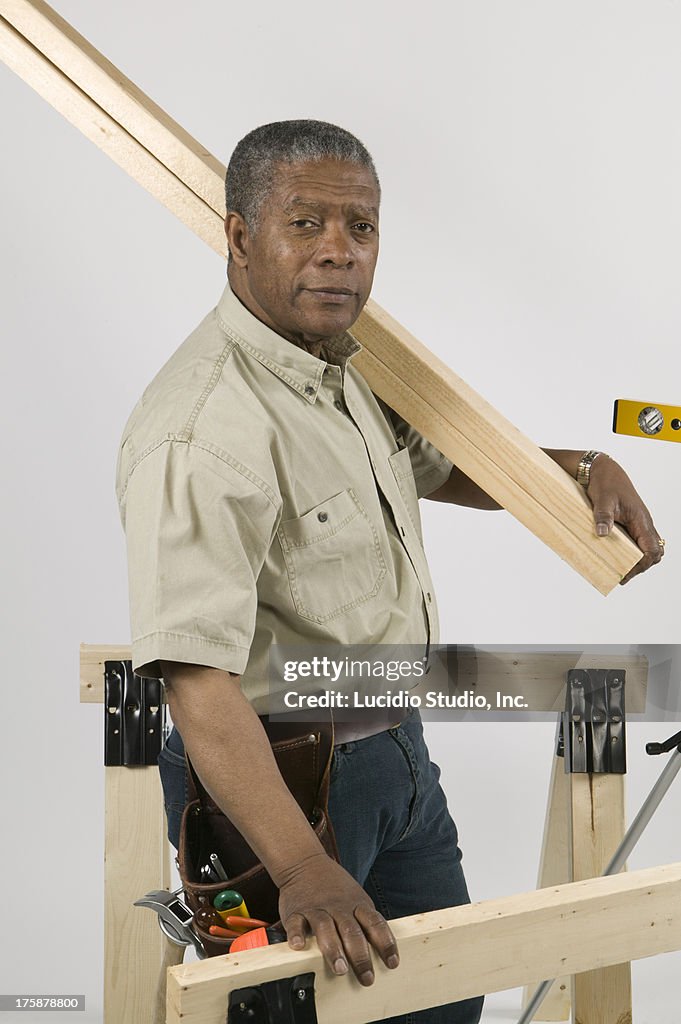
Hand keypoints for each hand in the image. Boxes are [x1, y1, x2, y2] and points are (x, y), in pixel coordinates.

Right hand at [278, 852, 398, 984]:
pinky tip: (299, 946)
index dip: (385, 943)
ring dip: (334, 949)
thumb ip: (364, 922)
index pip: (375, 923)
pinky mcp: (296, 911)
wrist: (305, 862)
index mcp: (357, 904)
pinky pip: (295, 923)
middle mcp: (338, 907)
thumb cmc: (334, 887)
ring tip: (340, 969)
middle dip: (360, 955)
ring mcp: (317, 909)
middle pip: (352, 931)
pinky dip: (297, 934)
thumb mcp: (356, 898)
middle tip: (367, 977)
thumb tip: (382, 952)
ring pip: (326, 929)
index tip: (392, 963)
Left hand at [587, 456, 664, 583]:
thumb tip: (603, 534)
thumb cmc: (606, 484)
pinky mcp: (632, 523)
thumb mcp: (602, 500)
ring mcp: (639, 524)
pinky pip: (639, 542)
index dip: (640, 565)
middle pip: (653, 553)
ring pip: (648, 548)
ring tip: (621, 570)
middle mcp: (644, 524)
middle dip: (641, 567)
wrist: (605, 471)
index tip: (625, 574)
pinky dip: (632, 552)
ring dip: (638, 561)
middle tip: (623, 576)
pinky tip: (617, 557)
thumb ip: (603, 517)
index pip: (651, 550)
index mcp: (641, 520)